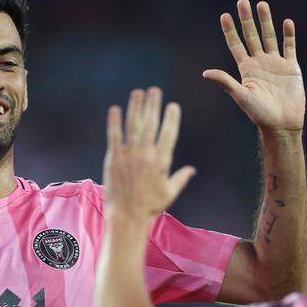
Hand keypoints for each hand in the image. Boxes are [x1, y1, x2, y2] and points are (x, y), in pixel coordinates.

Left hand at [103, 88, 195, 219]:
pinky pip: (114, 135)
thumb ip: (181, 178)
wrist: (128, 216)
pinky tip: (115, 109)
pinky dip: (114, 121)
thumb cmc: (151, 206)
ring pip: (133, 125)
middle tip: (154, 90)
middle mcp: (146, 154)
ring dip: (135, 106)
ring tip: (138, 93)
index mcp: (162, 161)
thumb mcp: (170, 192)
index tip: (173, 105)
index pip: (169, 133)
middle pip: (151, 123)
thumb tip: (192, 170)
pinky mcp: (114, 158)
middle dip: (153, 104)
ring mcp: (129, 155)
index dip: (171, 117)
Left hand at [203, 0, 303, 133]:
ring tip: (261, 4)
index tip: (224, 16)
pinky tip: (286, 22)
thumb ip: (226, 82)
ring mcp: (276, 64)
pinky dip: (288, 35)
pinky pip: (289, 47)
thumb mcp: (241, 96)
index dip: (230, 31)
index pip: (236, 45)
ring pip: (270, 37)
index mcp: (246, 70)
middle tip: (242, 2)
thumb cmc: (260, 114)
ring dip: (266, 21)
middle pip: (252, 36)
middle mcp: (260, 63)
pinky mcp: (291, 68)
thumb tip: (205, 73)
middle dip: (247, 20)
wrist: (282, 125)